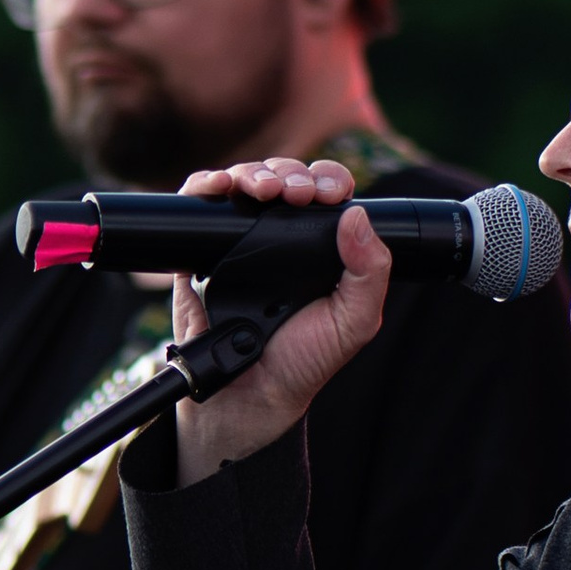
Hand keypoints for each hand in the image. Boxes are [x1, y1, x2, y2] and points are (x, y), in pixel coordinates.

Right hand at [169, 159, 391, 482]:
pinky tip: (218, 187)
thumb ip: (371, 272)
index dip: (327, 181)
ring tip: (259, 190)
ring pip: (244, 183)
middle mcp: (281, 237)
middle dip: (288, 174)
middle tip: (292, 194)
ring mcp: (240, 240)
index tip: (326, 195)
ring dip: (251, 173)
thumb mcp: (354, 322)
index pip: (326, 193)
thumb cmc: (303, 361)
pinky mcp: (201, 250)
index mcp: (321, 247)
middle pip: (284, 178)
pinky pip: (199, 203)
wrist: (249, 396)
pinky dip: (205, 185)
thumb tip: (357, 216)